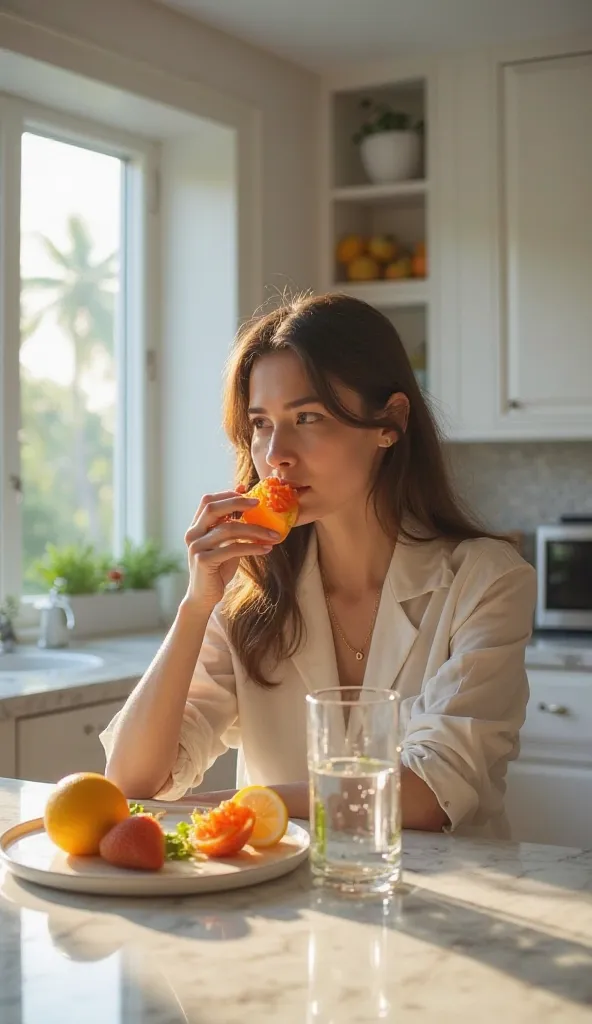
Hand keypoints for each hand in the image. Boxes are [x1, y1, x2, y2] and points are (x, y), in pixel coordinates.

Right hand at [182, 490, 281, 611]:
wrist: (205, 596)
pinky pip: (232, 548)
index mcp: (196, 527)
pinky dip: (252, 546)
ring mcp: (197, 547)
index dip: (227, 494)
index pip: (207, 502)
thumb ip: (230, 528)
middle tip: (259, 503)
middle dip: (237, 502)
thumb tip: (251, 508)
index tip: (246, 490)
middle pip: (213, 508)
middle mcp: (193, 534)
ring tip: (273, 534)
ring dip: (254, 529)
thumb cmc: (217, 568)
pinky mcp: (204, 561)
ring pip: (227, 529)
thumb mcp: (224, 544)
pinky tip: (266, 548)